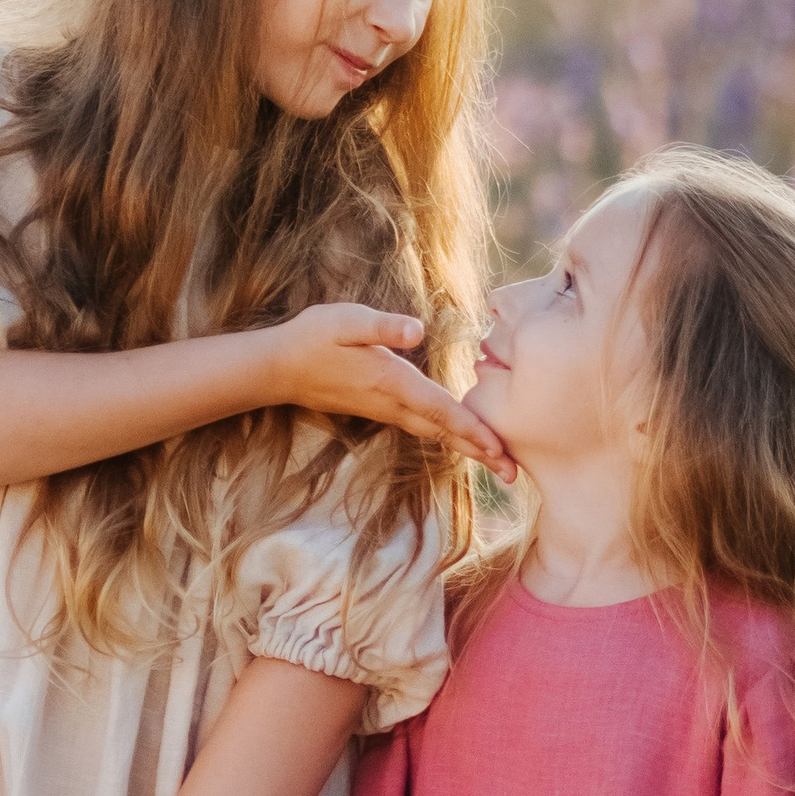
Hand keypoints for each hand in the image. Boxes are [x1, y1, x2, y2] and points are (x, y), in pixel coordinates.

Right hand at [264, 304, 515, 476]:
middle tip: (515, 475)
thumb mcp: (345, 320)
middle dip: (481, 452)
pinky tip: (463, 440)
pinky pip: (424, 428)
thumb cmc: (313, 338)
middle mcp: (393, 402)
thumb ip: (382, 326)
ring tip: (499, 464)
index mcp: (392, 381)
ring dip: (468, 448)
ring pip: (436, 433)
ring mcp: (387, 410)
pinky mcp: (381, 409)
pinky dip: (449, 437)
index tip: (500, 450)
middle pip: (445, 432)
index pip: (441, 410)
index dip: (472, 429)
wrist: (280, 367)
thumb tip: (417, 330)